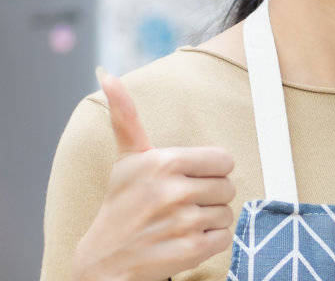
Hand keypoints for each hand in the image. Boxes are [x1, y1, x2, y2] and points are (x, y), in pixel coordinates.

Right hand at [73, 69, 237, 280]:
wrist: (106, 258)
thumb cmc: (121, 204)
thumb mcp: (126, 158)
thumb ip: (126, 117)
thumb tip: (107, 76)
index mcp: (164, 162)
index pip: (224, 160)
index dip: (210, 171)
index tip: (189, 179)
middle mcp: (175, 190)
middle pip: (228, 187)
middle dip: (210, 196)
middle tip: (182, 203)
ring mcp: (184, 221)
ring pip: (227, 213)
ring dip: (210, 219)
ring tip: (181, 221)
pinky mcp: (192, 249)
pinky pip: (225, 237)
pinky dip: (210, 241)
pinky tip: (185, 238)